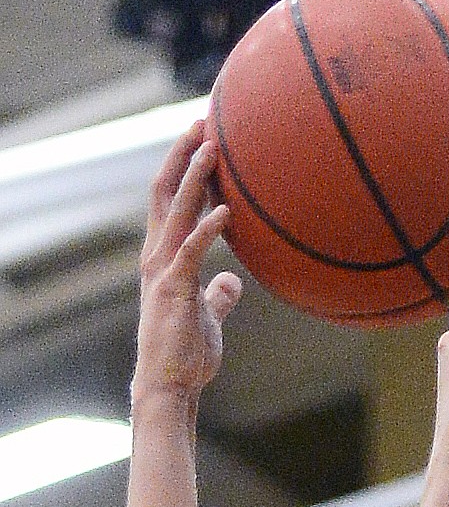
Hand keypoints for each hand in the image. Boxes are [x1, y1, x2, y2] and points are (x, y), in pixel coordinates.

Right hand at [132, 122, 242, 410]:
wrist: (170, 386)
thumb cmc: (187, 355)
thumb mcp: (207, 316)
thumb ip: (217, 296)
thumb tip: (233, 282)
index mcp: (164, 257)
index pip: (170, 201)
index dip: (184, 168)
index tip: (203, 139)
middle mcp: (157, 255)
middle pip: (166, 191)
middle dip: (182, 154)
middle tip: (203, 121)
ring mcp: (163, 270)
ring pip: (176, 211)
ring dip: (195, 177)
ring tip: (213, 146)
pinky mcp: (174, 289)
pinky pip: (192, 251)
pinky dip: (209, 229)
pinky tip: (228, 211)